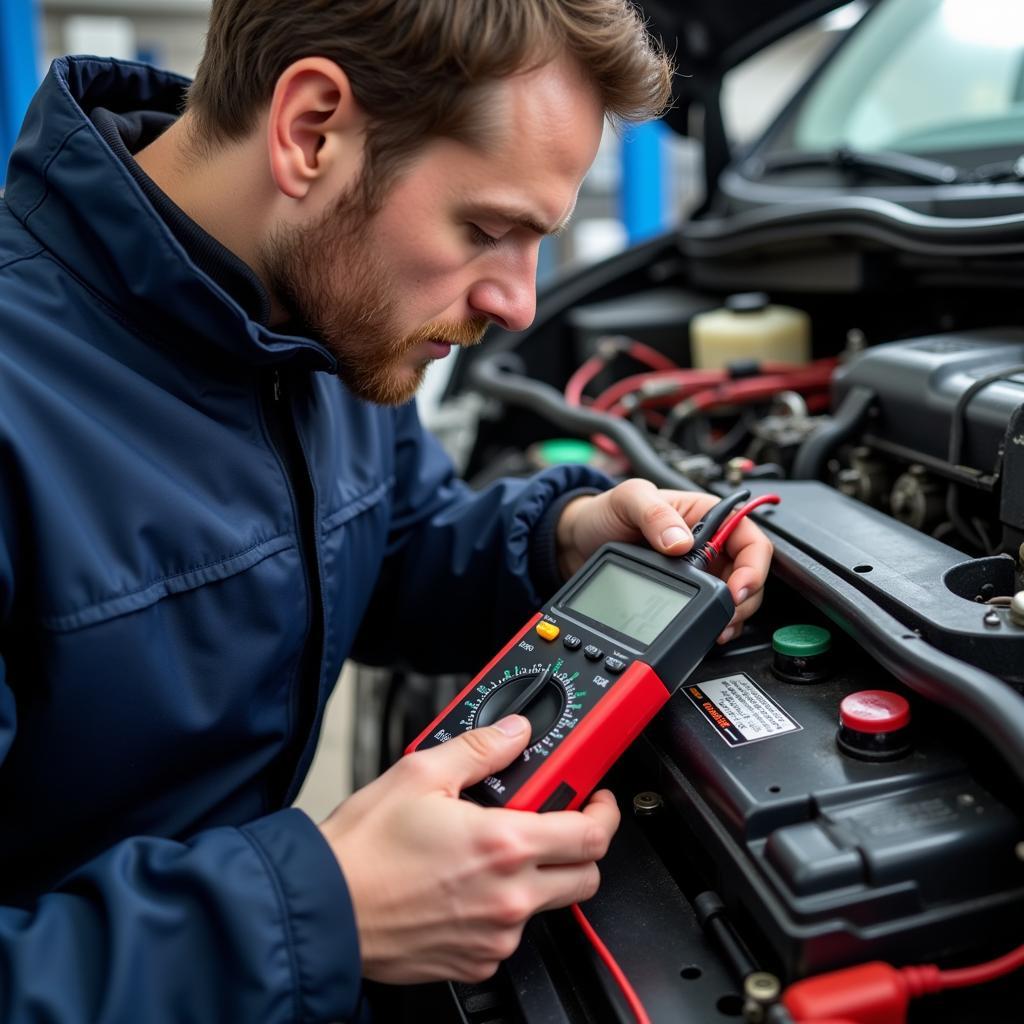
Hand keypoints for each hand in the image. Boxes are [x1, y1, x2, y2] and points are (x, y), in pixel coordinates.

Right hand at [318, 715, 619, 983]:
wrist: (322, 908)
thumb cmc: (363, 849)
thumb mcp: (421, 773)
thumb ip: (480, 748)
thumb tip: (514, 733)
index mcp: (504, 845)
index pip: (591, 834)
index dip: (604, 811)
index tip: (595, 800)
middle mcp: (508, 898)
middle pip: (586, 877)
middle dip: (581, 847)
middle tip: (556, 824)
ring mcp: (494, 937)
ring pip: (548, 906)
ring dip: (538, 877)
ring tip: (494, 851)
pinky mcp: (475, 962)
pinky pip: (510, 935)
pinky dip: (502, 909)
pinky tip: (467, 885)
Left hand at [556, 479, 772, 642]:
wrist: (576, 542)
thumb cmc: (605, 513)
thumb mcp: (628, 499)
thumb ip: (654, 514)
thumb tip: (681, 542)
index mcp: (705, 514)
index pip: (750, 538)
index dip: (752, 566)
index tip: (738, 590)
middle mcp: (708, 542)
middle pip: (748, 573)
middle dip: (744, 599)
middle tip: (726, 617)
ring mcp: (698, 570)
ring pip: (735, 596)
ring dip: (732, 616)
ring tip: (718, 628)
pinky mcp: (684, 592)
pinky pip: (711, 610)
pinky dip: (715, 623)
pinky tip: (705, 630)